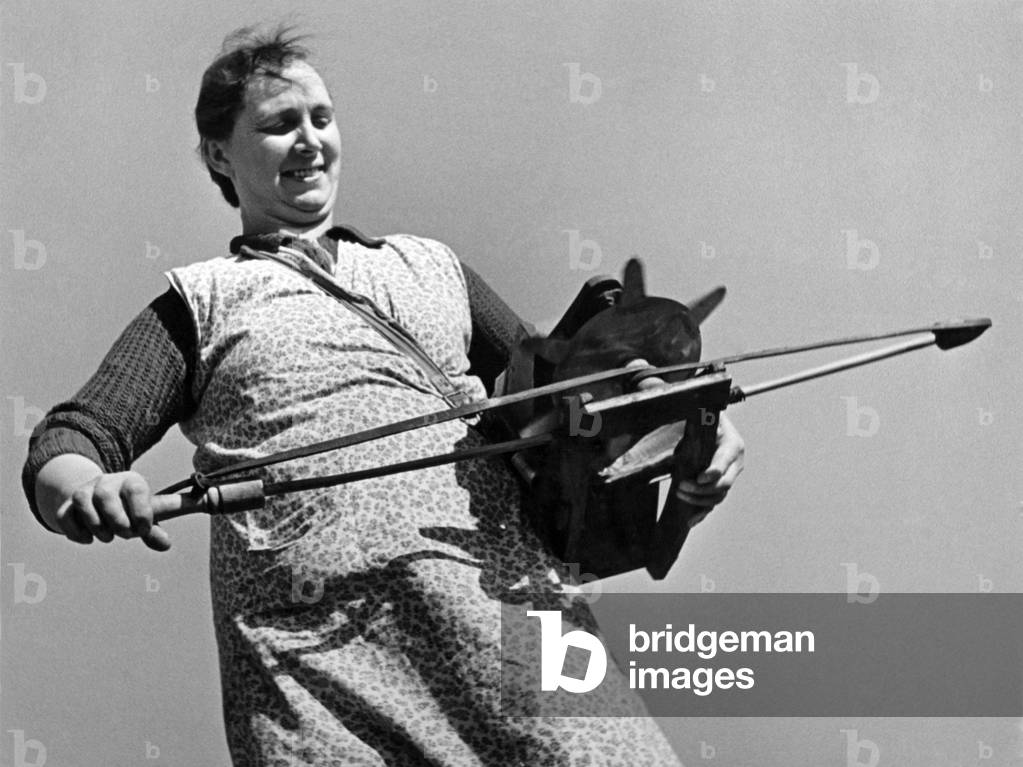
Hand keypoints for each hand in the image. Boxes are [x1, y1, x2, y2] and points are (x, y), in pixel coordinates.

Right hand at [56, 471, 170, 550]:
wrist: (100, 502)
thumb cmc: (130, 511)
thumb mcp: (146, 517)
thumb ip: (155, 531)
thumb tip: (166, 545)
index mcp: (131, 481)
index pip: (136, 489)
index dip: (141, 513)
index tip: (144, 530)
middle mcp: (107, 482)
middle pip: (105, 495)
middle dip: (117, 520)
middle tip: (126, 534)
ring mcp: (85, 491)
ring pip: (82, 501)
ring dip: (96, 525)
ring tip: (108, 537)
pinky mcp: (67, 505)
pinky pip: (64, 515)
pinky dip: (76, 531)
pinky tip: (88, 539)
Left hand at [675, 413, 744, 523]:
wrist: (711, 425)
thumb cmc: (706, 420)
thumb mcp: (705, 418)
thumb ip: (703, 421)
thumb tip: (701, 418)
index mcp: (733, 446)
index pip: (725, 462)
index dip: (714, 472)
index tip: (699, 478)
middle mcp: (735, 464)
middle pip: (723, 484)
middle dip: (702, 489)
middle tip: (681, 486)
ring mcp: (729, 478)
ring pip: (718, 496)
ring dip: (699, 500)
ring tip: (680, 494)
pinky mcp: (720, 487)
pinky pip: (713, 502)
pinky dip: (702, 512)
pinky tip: (691, 520)